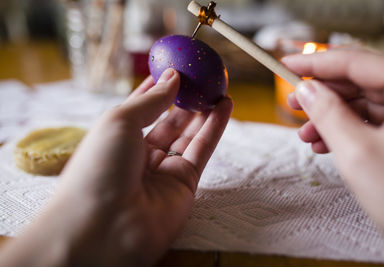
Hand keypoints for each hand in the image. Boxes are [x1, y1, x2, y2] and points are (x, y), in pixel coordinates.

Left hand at [0, 69, 232, 266]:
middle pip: (169, 121)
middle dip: (186, 98)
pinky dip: (215, 127)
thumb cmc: (99, 169)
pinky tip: (224, 105)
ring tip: (219, 86)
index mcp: (118, 138)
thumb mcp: (119, 121)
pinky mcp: (185, 184)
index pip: (142, 107)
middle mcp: (140, 154)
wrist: (104, 226)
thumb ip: (151, 100)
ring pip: (189, 134)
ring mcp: (164, 170)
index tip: (176, 68)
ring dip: (205, 110)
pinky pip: (203, 150)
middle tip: (204, 76)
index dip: (159, 88)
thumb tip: (172, 77)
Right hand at [282, 49, 383, 242]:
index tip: (287, 65)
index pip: (356, 62)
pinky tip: (322, 144)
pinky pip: (368, 123)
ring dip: (329, 116)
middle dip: (321, 94)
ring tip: (304, 133)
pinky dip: (343, 131)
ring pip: (361, 104)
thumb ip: (328, 113)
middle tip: (292, 102)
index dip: (316, 63)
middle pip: (358, 82)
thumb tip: (306, 89)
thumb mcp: (357, 152)